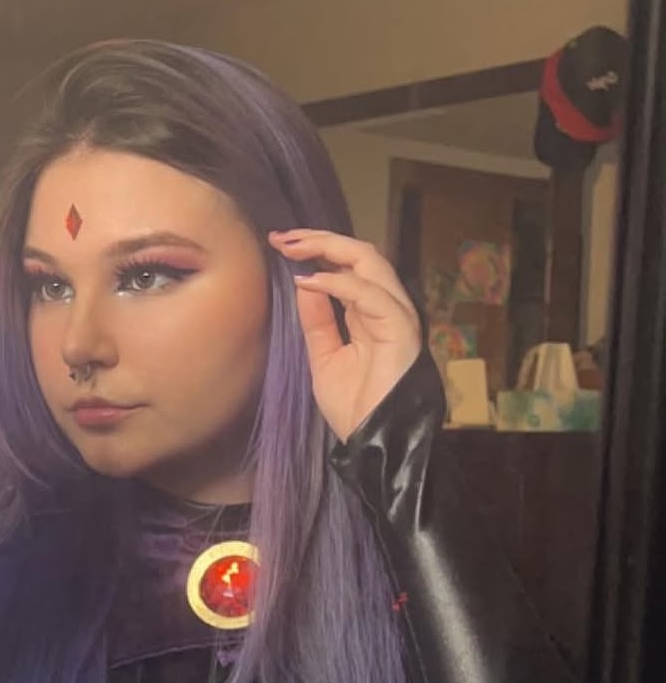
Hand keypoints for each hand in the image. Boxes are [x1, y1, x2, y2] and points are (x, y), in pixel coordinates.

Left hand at [269, 231, 421, 443]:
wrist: (373, 444)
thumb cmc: (355, 407)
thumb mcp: (324, 357)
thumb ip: (317, 321)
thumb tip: (303, 282)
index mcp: (370, 314)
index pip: (348, 267)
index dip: (317, 250)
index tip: (280, 243)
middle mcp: (387, 308)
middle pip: (361, 254)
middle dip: (320, 240)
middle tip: (283, 238)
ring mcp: (397, 316)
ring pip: (370, 262)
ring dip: (329, 250)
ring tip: (293, 248)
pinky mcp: (401, 329)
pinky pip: (371, 295)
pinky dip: (340, 284)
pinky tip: (310, 281)